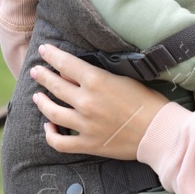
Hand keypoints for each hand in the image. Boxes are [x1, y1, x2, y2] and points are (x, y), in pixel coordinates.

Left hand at [30, 45, 170, 160]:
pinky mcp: (88, 144)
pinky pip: (60, 142)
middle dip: (42, 76)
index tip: (44, 50)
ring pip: (52, 113)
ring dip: (42, 103)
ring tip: (37, 97)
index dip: (52, 55)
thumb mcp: (123, 79)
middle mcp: (86, 102)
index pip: (65, 64)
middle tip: (35, 71)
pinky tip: (48, 127)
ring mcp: (85, 124)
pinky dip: (50, 135)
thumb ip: (96, 76)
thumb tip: (72, 74)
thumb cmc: (147, 101)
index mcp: (96, 81)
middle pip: (55, 86)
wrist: (159, 131)